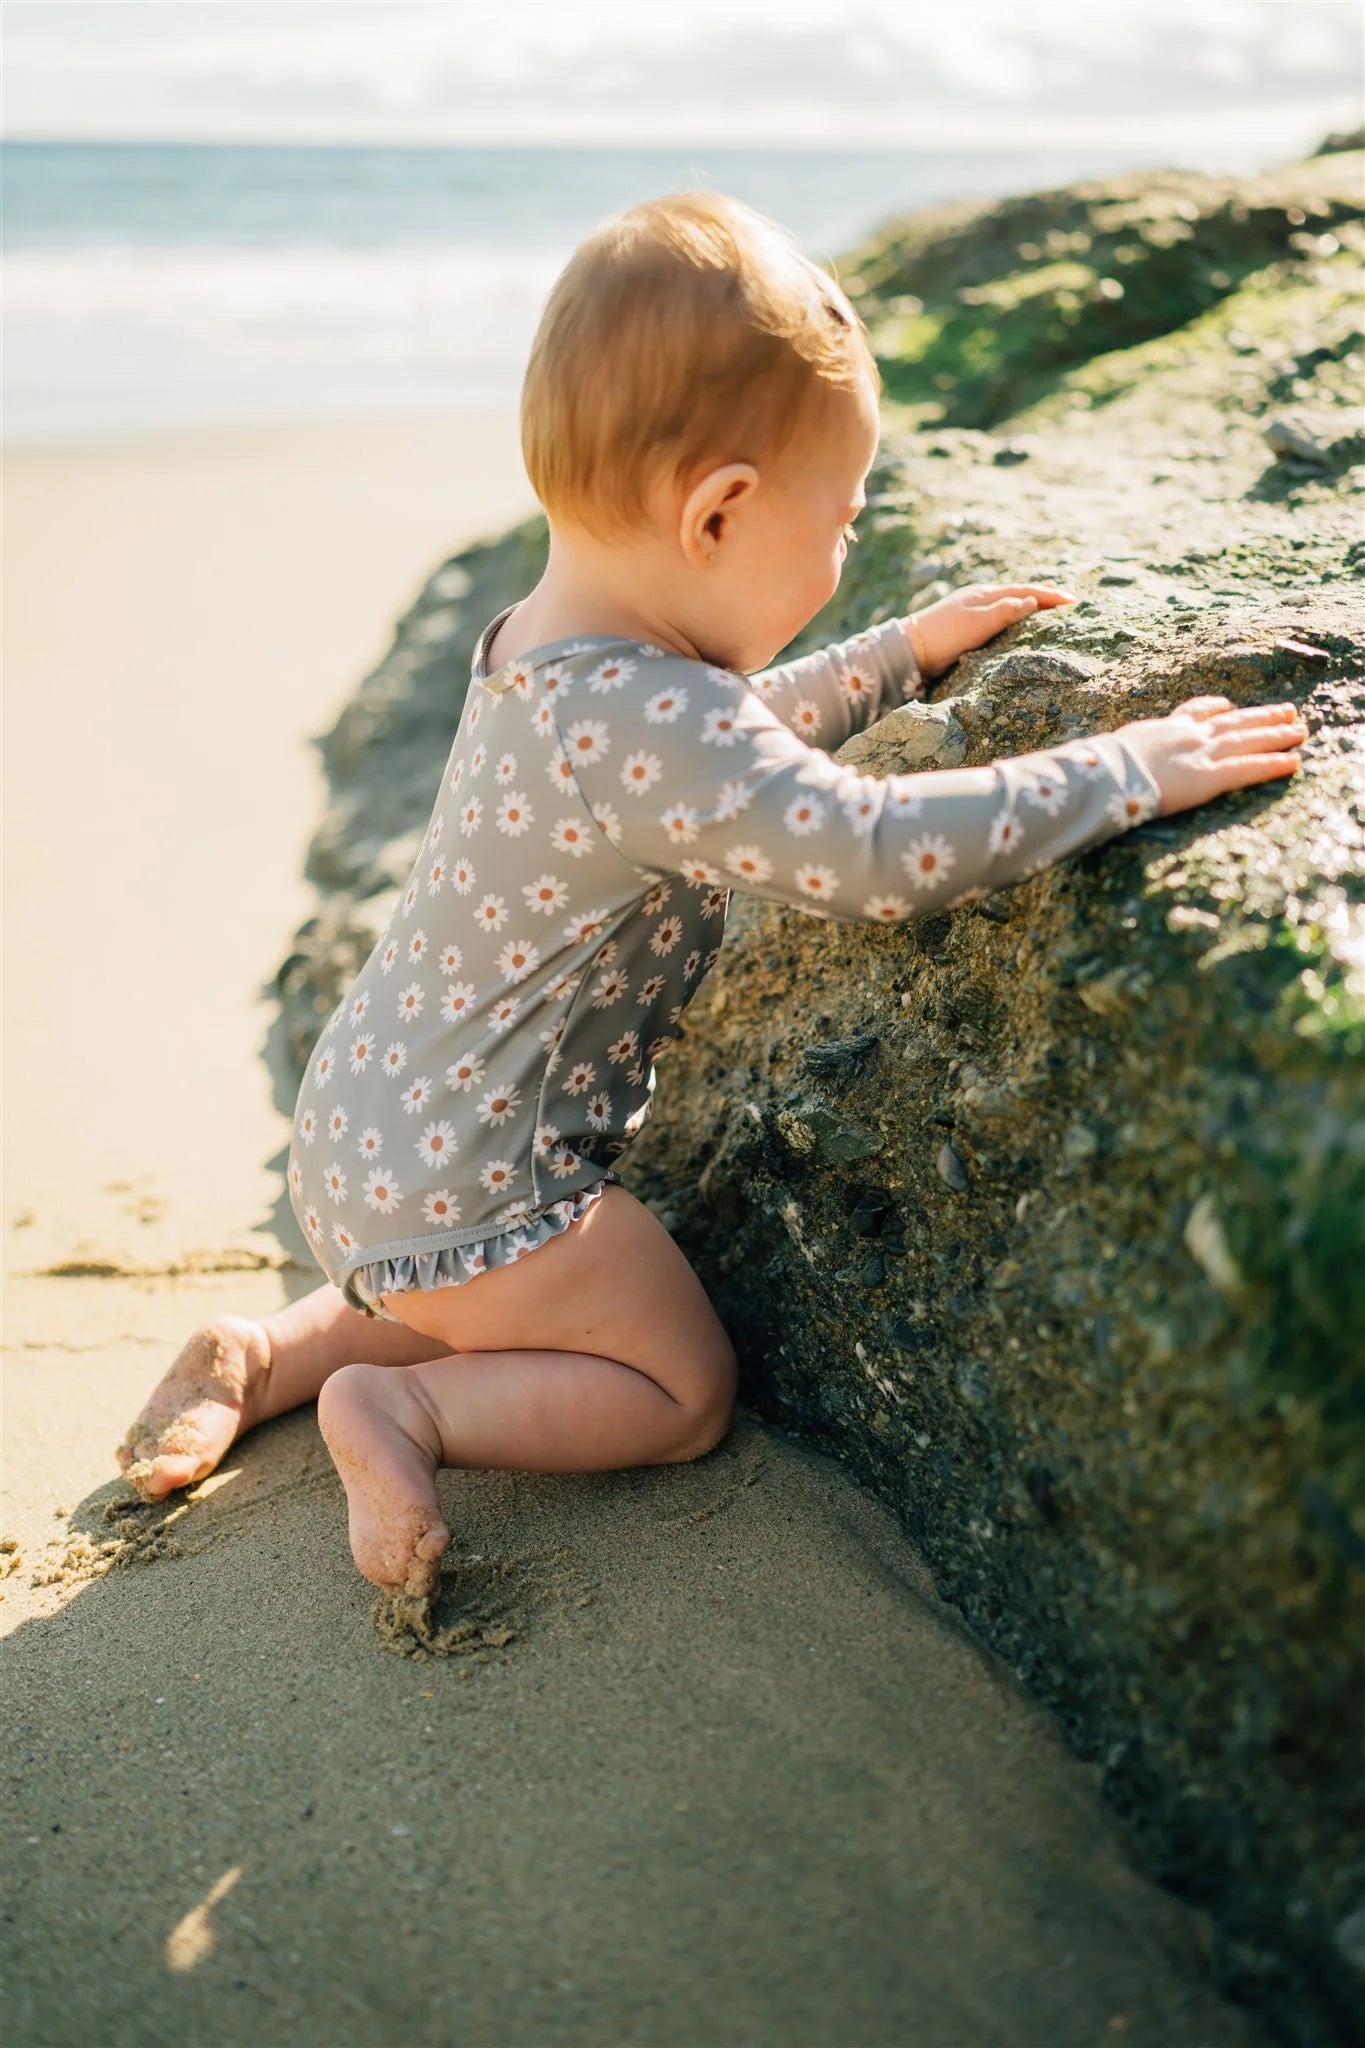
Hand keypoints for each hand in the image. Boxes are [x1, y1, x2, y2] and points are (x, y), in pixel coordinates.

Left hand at [903, 582, 1075, 679]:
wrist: (908, 650)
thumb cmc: (943, 636)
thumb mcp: (977, 623)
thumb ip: (1005, 611)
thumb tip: (1032, 600)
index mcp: (985, 594)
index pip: (1025, 591)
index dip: (1049, 595)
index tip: (1072, 600)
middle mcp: (979, 597)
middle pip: (1018, 592)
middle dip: (1042, 594)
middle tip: (1066, 599)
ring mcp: (970, 609)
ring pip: (1008, 602)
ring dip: (1029, 602)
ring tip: (1046, 606)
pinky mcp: (964, 624)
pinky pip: (998, 613)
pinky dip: (1013, 613)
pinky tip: (1014, 620)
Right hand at [1118, 694, 1307, 816]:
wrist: (1104, 774)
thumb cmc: (1099, 767)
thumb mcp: (1111, 750)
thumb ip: (1122, 754)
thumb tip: (1100, 761)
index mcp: (1163, 729)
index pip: (1195, 712)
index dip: (1215, 709)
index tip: (1227, 706)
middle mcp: (1188, 735)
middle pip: (1232, 722)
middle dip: (1260, 716)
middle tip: (1287, 711)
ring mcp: (1201, 754)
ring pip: (1248, 739)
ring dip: (1276, 734)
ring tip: (1299, 730)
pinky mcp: (1209, 777)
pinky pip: (1248, 768)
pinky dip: (1272, 764)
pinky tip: (1293, 761)